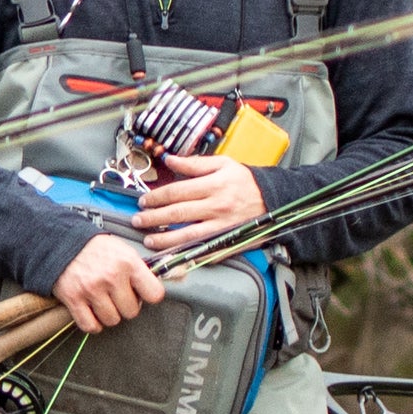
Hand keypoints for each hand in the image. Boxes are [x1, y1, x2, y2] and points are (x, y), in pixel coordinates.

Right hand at [55, 234, 166, 332]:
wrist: (62, 241)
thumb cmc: (95, 247)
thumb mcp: (123, 249)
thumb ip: (139, 268)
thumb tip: (156, 286)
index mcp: (128, 262)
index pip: (154, 294)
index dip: (149, 296)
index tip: (142, 293)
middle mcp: (111, 277)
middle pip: (131, 312)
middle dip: (126, 306)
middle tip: (118, 296)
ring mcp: (91, 289)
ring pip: (112, 320)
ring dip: (109, 314)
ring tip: (104, 301)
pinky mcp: (73, 299)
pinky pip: (90, 325)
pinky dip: (92, 323)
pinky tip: (92, 312)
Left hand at [132, 150, 266, 253]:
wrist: (274, 200)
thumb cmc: (247, 181)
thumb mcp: (224, 164)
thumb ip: (195, 163)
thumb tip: (169, 159)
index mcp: (214, 184)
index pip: (177, 191)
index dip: (157, 196)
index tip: (143, 200)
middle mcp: (217, 205)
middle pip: (177, 213)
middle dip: (153, 218)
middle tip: (138, 220)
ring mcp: (221, 225)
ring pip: (186, 234)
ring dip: (164, 238)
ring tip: (148, 239)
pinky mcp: (226, 240)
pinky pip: (202, 248)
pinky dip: (185, 252)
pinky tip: (172, 253)